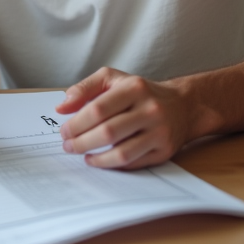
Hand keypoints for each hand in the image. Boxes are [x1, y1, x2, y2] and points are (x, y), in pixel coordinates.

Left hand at [56, 67, 192, 169]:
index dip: (76, 123)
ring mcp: (159, 132)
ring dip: (96, 159)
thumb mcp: (112, 78)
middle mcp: (150, 109)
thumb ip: (84, 88)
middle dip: (82, 142)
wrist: (182, 105)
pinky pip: (134, 163)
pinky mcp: (164, 151)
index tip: (64, 131)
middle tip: (68, 146)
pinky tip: (100, 160)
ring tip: (83, 155)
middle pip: (108, 132)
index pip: (98, 109)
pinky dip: (112, 165)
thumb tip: (61, 107)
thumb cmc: (139, 91)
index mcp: (134, 88)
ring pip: (122, 153)